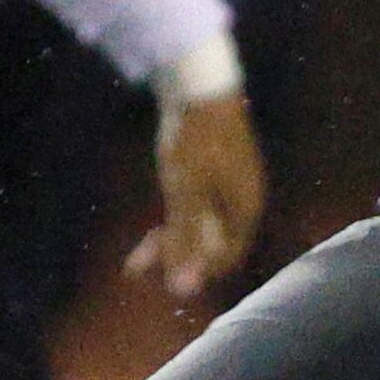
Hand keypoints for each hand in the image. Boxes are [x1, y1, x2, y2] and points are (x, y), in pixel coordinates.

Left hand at [125, 89, 266, 300]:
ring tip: (134, 257)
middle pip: (211, 243)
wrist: (199, 88)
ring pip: (201, 226)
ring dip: (170, 242)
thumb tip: (184, 292)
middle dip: (175, 258)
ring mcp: (229, 184)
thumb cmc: (196, 143)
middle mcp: (242, 201)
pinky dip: (175, 220)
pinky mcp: (215, 170)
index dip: (195, 273)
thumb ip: (185, 242)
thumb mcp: (185, 195)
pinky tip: (154, 224)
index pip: (226, 257)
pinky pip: (197, 207)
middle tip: (135, 267)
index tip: (160, 278)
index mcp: (245, 209)